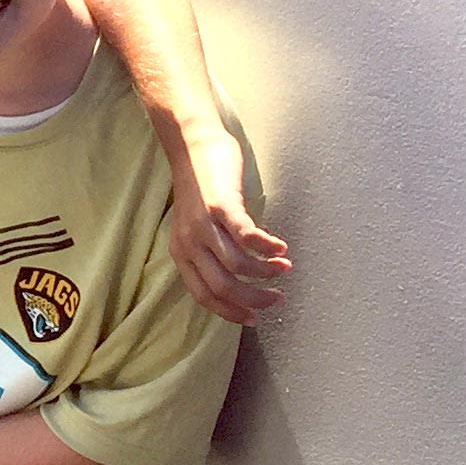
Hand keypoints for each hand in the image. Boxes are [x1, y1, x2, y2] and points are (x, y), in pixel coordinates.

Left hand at [167, 126, 291, 324]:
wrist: (191, 146)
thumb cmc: (200, 187)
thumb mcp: (195, 227)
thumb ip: (209, 252)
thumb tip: (237, 279)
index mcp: (181, 252)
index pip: (204, 296)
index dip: (231, 312)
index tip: (255, 318)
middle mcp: (189, 243)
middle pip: (223, 287)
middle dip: (254, 299)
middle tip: (277, 298)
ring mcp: (203, 224)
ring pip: (237, 266)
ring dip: (266, 272)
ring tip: (284, 267)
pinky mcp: (220, 206)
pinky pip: (246, 236)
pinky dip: (267, 247)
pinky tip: (281, 248)